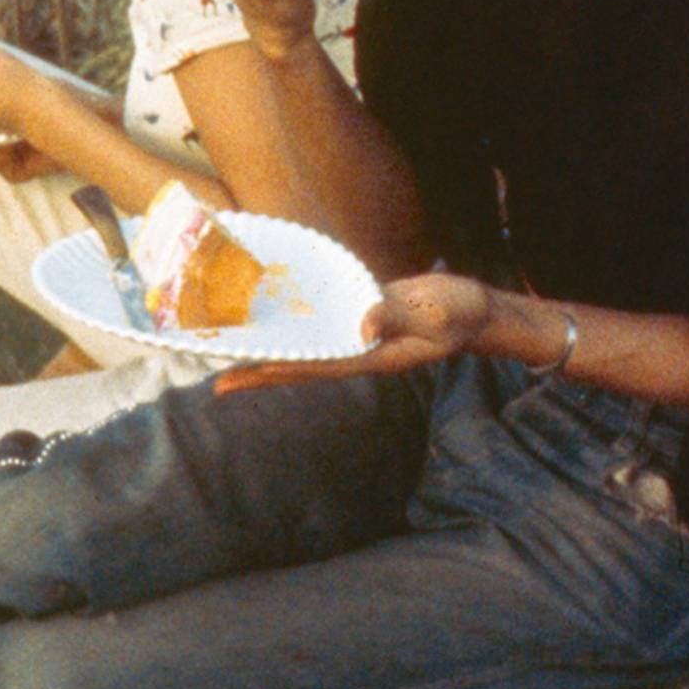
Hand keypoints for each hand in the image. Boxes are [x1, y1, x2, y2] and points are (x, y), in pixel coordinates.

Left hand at [212, 271, 495, 394]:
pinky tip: (270, 315)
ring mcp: (354, 332)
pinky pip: (319, 320)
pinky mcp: (357, 312)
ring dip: (272, 345)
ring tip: (230, 348)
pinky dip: (295, 320)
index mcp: (371, 356)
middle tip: (217, 382)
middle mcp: (356, 348)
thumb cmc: (459, 314)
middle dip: (260, 370)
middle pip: (300, 362)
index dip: (276, 371)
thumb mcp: (434, 316)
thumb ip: (398, 317)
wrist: (472, 307)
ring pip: (306, 342)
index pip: (313, 367)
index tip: (239, 378)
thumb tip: (362, 324)